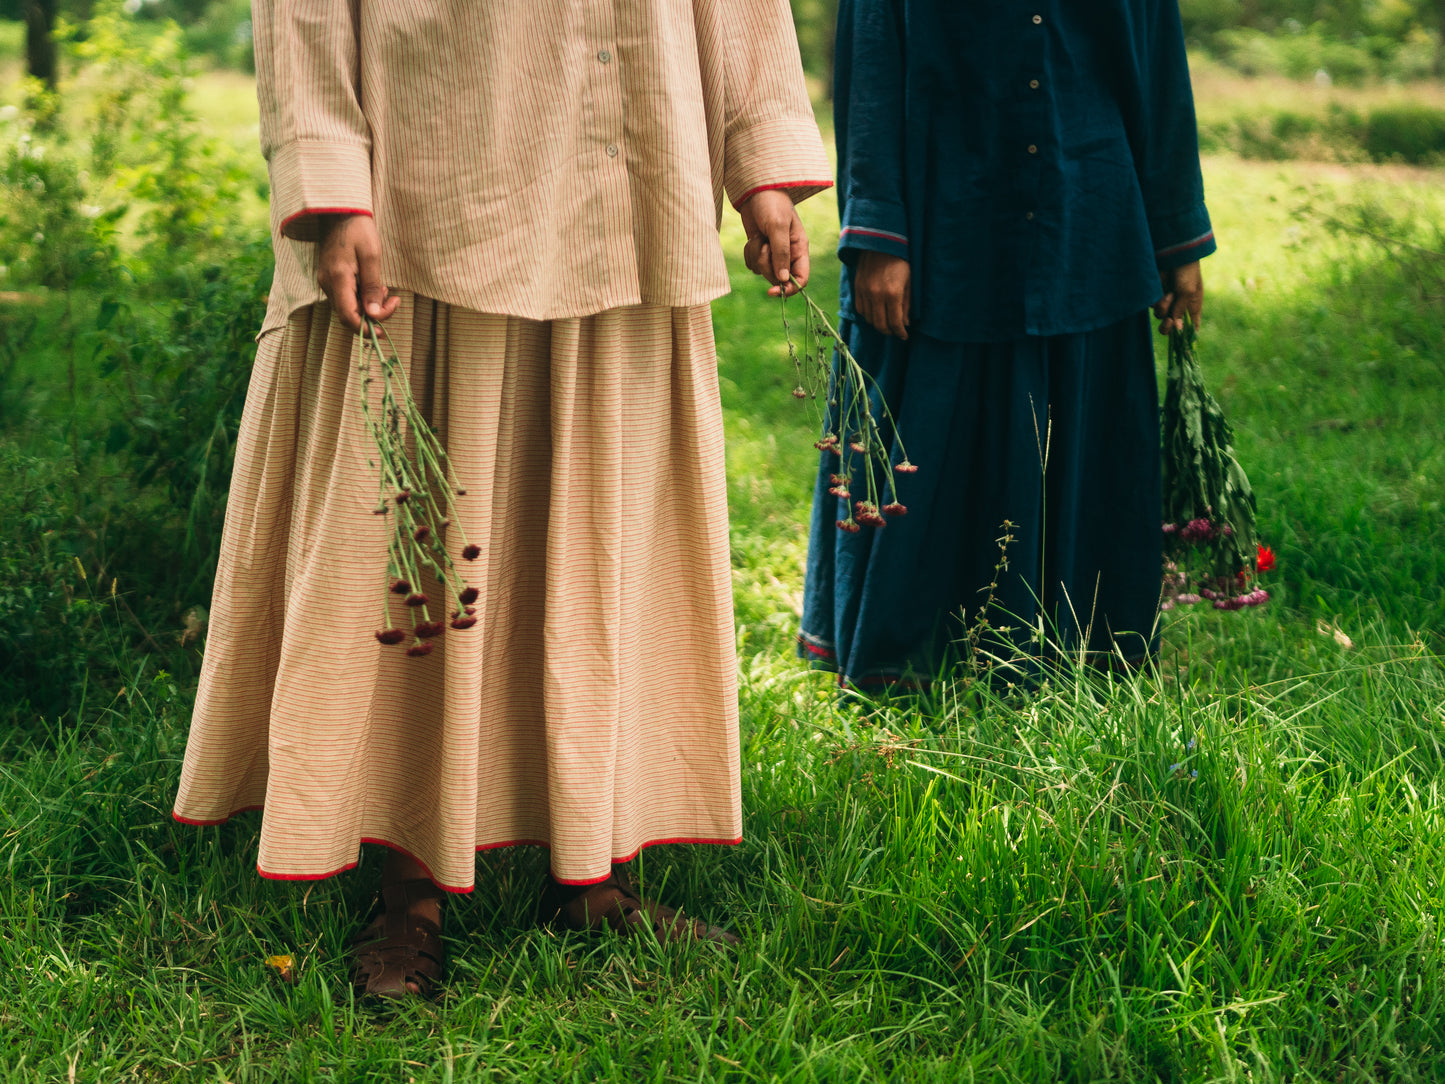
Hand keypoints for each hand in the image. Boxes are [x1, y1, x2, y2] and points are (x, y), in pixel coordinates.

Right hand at [316, 214, 398, 331]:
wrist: (340, 211)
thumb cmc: (358, 229)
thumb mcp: (371, 256)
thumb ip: (373, 287)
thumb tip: (374, 314)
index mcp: (337, 278)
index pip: (347, 316)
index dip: (365, 329)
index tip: (384, 329)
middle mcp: (327, 284)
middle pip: (348, 315)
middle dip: (372, 315)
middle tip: (393, 301)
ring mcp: (326, 281)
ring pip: (348, 308)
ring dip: (369, 306)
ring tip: (385, 290)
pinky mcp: (330, 278)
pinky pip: (346, 297)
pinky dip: (362, 298)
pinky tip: (374, 286)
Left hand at [739, 189, 809, 296]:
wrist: (754, 191)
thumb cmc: (771, 204)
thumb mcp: (778, 226)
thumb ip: (781, 253)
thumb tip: (782, 280)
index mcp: (799, 248)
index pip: (801, 278)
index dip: (789, 289)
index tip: (773, 291)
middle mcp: (788, 254)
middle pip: (778, 278)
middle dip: (767, 265)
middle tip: (763, 246)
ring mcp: (773, 253)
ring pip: (763, 271)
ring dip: (756, 256)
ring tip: (759, 237)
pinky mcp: (759, 250)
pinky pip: (752, 264)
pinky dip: (749, 253)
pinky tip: (753, 238)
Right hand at [853, 251, 910, 338]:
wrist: (880, 242)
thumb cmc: (900, 260)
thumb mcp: (908, 281)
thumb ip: (907, 304)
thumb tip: (905, 323)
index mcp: (893, 293)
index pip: (895, 322)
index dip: (900, 333)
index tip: (904, 336)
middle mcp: (877, 295)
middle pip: (880, 324)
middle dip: (889, 331)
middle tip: (895, 331)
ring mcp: (865, 292)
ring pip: (869, 318)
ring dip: (878, 323)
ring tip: (886, 322)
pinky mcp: (857, 288)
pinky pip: (860, 309)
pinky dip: (867, 314)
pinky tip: (875, 312)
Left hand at [1154, 261, 1203, 335]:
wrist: (1174, 257)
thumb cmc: (1187, 273)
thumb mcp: (1187, 292)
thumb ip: (1181, 311)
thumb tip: (1178, 329)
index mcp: (1193, 308)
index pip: (1191, 328)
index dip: (1187, 336)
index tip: (1182, 343)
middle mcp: (1180, 307)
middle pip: (1171, 328)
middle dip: (1168, 327)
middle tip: (1169, 321)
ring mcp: (1168, 302)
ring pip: (1161, 317)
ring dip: (1164, 307)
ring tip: (1169, 294)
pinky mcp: (1157, 296)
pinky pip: (1153, 307)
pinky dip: (1158, 301)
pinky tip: (1163, 290)